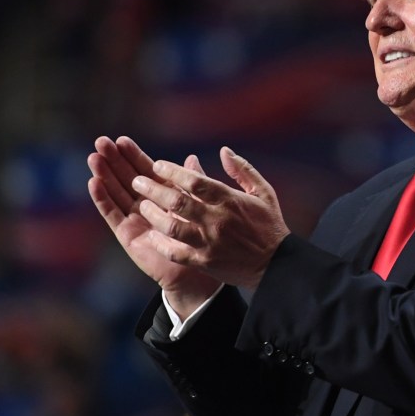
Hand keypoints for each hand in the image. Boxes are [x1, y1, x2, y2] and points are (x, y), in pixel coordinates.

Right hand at [88, 136, 220, 318]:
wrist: (198, 272)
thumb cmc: (203, 238)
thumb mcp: (200, 205)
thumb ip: (193, 182)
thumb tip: (191, 158)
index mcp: (164, 195)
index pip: (146, 170)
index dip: (134, 155)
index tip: (122, 139)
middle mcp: (146, 205)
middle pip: (126, 178)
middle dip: (114, 160)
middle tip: (101, 141)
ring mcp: (135, 219)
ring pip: (116, 192)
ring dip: (104, 175)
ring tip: (93, 157)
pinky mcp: (128, 234)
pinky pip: (113, 215)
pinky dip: (103, 199)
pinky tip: (94, 183)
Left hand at [130, 146, 290, 291]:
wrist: (277, 264)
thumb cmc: (269, 225)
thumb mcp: (263, 192)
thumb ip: (243, 170)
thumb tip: (224, 151)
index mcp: (230, 201)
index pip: (195, 181)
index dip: (172, 171)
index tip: (157, 165)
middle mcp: (217, 221)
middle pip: (178, 202)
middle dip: (153, 189)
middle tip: (137, 181)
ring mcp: (209, 243)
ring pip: (172, 227)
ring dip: (153, 215)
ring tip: (142, 206)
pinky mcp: (204, 261)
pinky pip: (175, 252)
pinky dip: (161, 243)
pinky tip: (151, 234)